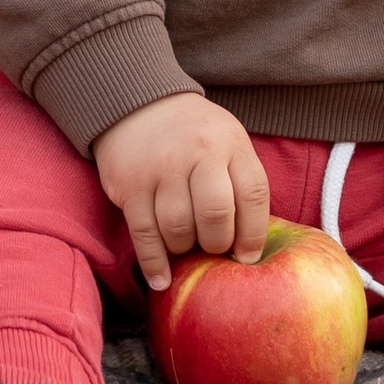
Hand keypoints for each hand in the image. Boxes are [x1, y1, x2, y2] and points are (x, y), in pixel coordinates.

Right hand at [94, 91, 272, 290]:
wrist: (138, 103)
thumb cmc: (193, 133)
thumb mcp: (228, 140)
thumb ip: (240, 181)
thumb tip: (249, 245)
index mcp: (230, 143)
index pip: (253, 194)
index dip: (254, 233)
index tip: (248, 256)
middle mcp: (197, 152)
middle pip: (215, 215)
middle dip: (217, 244)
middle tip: (212, 249)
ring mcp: (161, 168)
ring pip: (178, 229)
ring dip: (184, 249)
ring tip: (186, 246)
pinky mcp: (129, 185)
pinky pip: (144, 235)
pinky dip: (154, 264)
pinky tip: (162, 280)